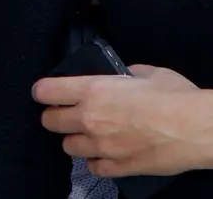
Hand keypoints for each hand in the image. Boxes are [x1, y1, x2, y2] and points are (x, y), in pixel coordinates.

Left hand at [36, 65, 212, 176]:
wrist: (199, 129)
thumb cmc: (176, 97)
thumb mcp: (148, 73)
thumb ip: (126, 73)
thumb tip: (123, 76)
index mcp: (92, 90)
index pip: (45, 91)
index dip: (44, 92)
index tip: (48, 94)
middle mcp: (89, 118)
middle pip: (49, 122)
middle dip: (56, 117)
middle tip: (69, 115)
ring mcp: (102, 146)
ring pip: (68, 147)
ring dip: (76, 140)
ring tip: (90, 136)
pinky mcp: (118, 166)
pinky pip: (94, 168)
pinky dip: (97, 162)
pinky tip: (106, 155)